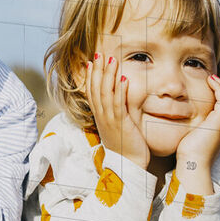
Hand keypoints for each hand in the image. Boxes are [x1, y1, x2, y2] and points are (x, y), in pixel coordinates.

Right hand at [85, 53, 149, 168]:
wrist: (129, 165)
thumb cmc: (127, 146)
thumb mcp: (121, 124)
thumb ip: (122, 108)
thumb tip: (124, 90)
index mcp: (100, 117)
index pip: (92, 93)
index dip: (90, 77)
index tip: (90, 62)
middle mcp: (102, 117)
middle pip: (96, 89)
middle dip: (97, 70)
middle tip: (99, 54)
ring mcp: (110, 120)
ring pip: (106, 93)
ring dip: (108, 75)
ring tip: (111, 60)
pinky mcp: (121, 124)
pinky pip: (119, 104)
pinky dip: (121, 90)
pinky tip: (123, 79)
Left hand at [175, 75, 219, 191]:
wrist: (192, 166)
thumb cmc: (188, 155)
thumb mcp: (193, 138)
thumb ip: (193, 129)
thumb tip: (181, 120)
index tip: (212, 87)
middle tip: (213, 79)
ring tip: (212, 78)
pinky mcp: (218, 123)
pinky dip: (219, 89)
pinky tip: (210, 82)